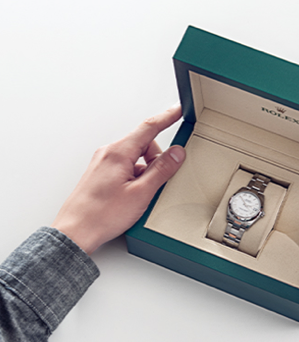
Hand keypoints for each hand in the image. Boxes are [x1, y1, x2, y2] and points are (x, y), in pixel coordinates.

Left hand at [52, 105, 185, 254]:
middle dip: (157, 159)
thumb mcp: (141, 193)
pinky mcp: (101, 174)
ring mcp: (103, 163)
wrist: (76, 231)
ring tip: (143, 194)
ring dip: (146, 171)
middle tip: (161, 180)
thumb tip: (177, 153)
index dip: (167, 117)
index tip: (179, 110)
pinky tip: (134, 196)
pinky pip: (126, 167)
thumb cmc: (101, 214)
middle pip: (144, 144)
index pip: (149, 127)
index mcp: (119, 153)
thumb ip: (162, 170)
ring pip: (135, 157)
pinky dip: (136, 177)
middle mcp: (109, 153)